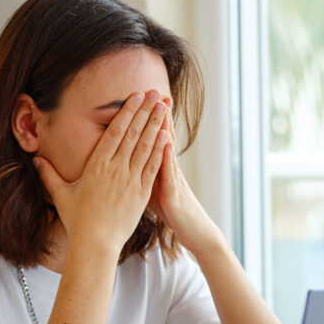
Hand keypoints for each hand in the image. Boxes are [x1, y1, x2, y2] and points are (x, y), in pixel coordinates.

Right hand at [34, 92, 167, 252]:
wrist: (95, 244)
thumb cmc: (77, 220)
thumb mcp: (60, 194)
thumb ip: (48, 174)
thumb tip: (35, 159)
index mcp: (96, 165)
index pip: (114, 131)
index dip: (126, 112)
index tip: (136, 96)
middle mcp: (115, 169)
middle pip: (132, 133)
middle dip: (145, 111)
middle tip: (156, 92)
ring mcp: (130, 180)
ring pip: (145, 146)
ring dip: (156, 124)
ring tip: (164, 106)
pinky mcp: (141, 193)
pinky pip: (153, 166)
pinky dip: (160, 149)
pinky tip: (167, 135)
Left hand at [148, 96, 221, 254]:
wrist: (195, 232)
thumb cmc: (173, 212)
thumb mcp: (156, 190)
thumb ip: (144, 174)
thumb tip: (128, 163)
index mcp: (160, 167)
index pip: (153, 138)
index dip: (147, 119)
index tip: (141, 98)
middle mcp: (169, 169)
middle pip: (162, 138)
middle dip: (158, 115)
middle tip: (154, 91)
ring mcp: (173, 180)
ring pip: (167, 151)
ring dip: (165, 130)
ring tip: (161, 109)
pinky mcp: (174, 196)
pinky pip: (169, 175)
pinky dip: (167, 159)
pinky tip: (166, 145)